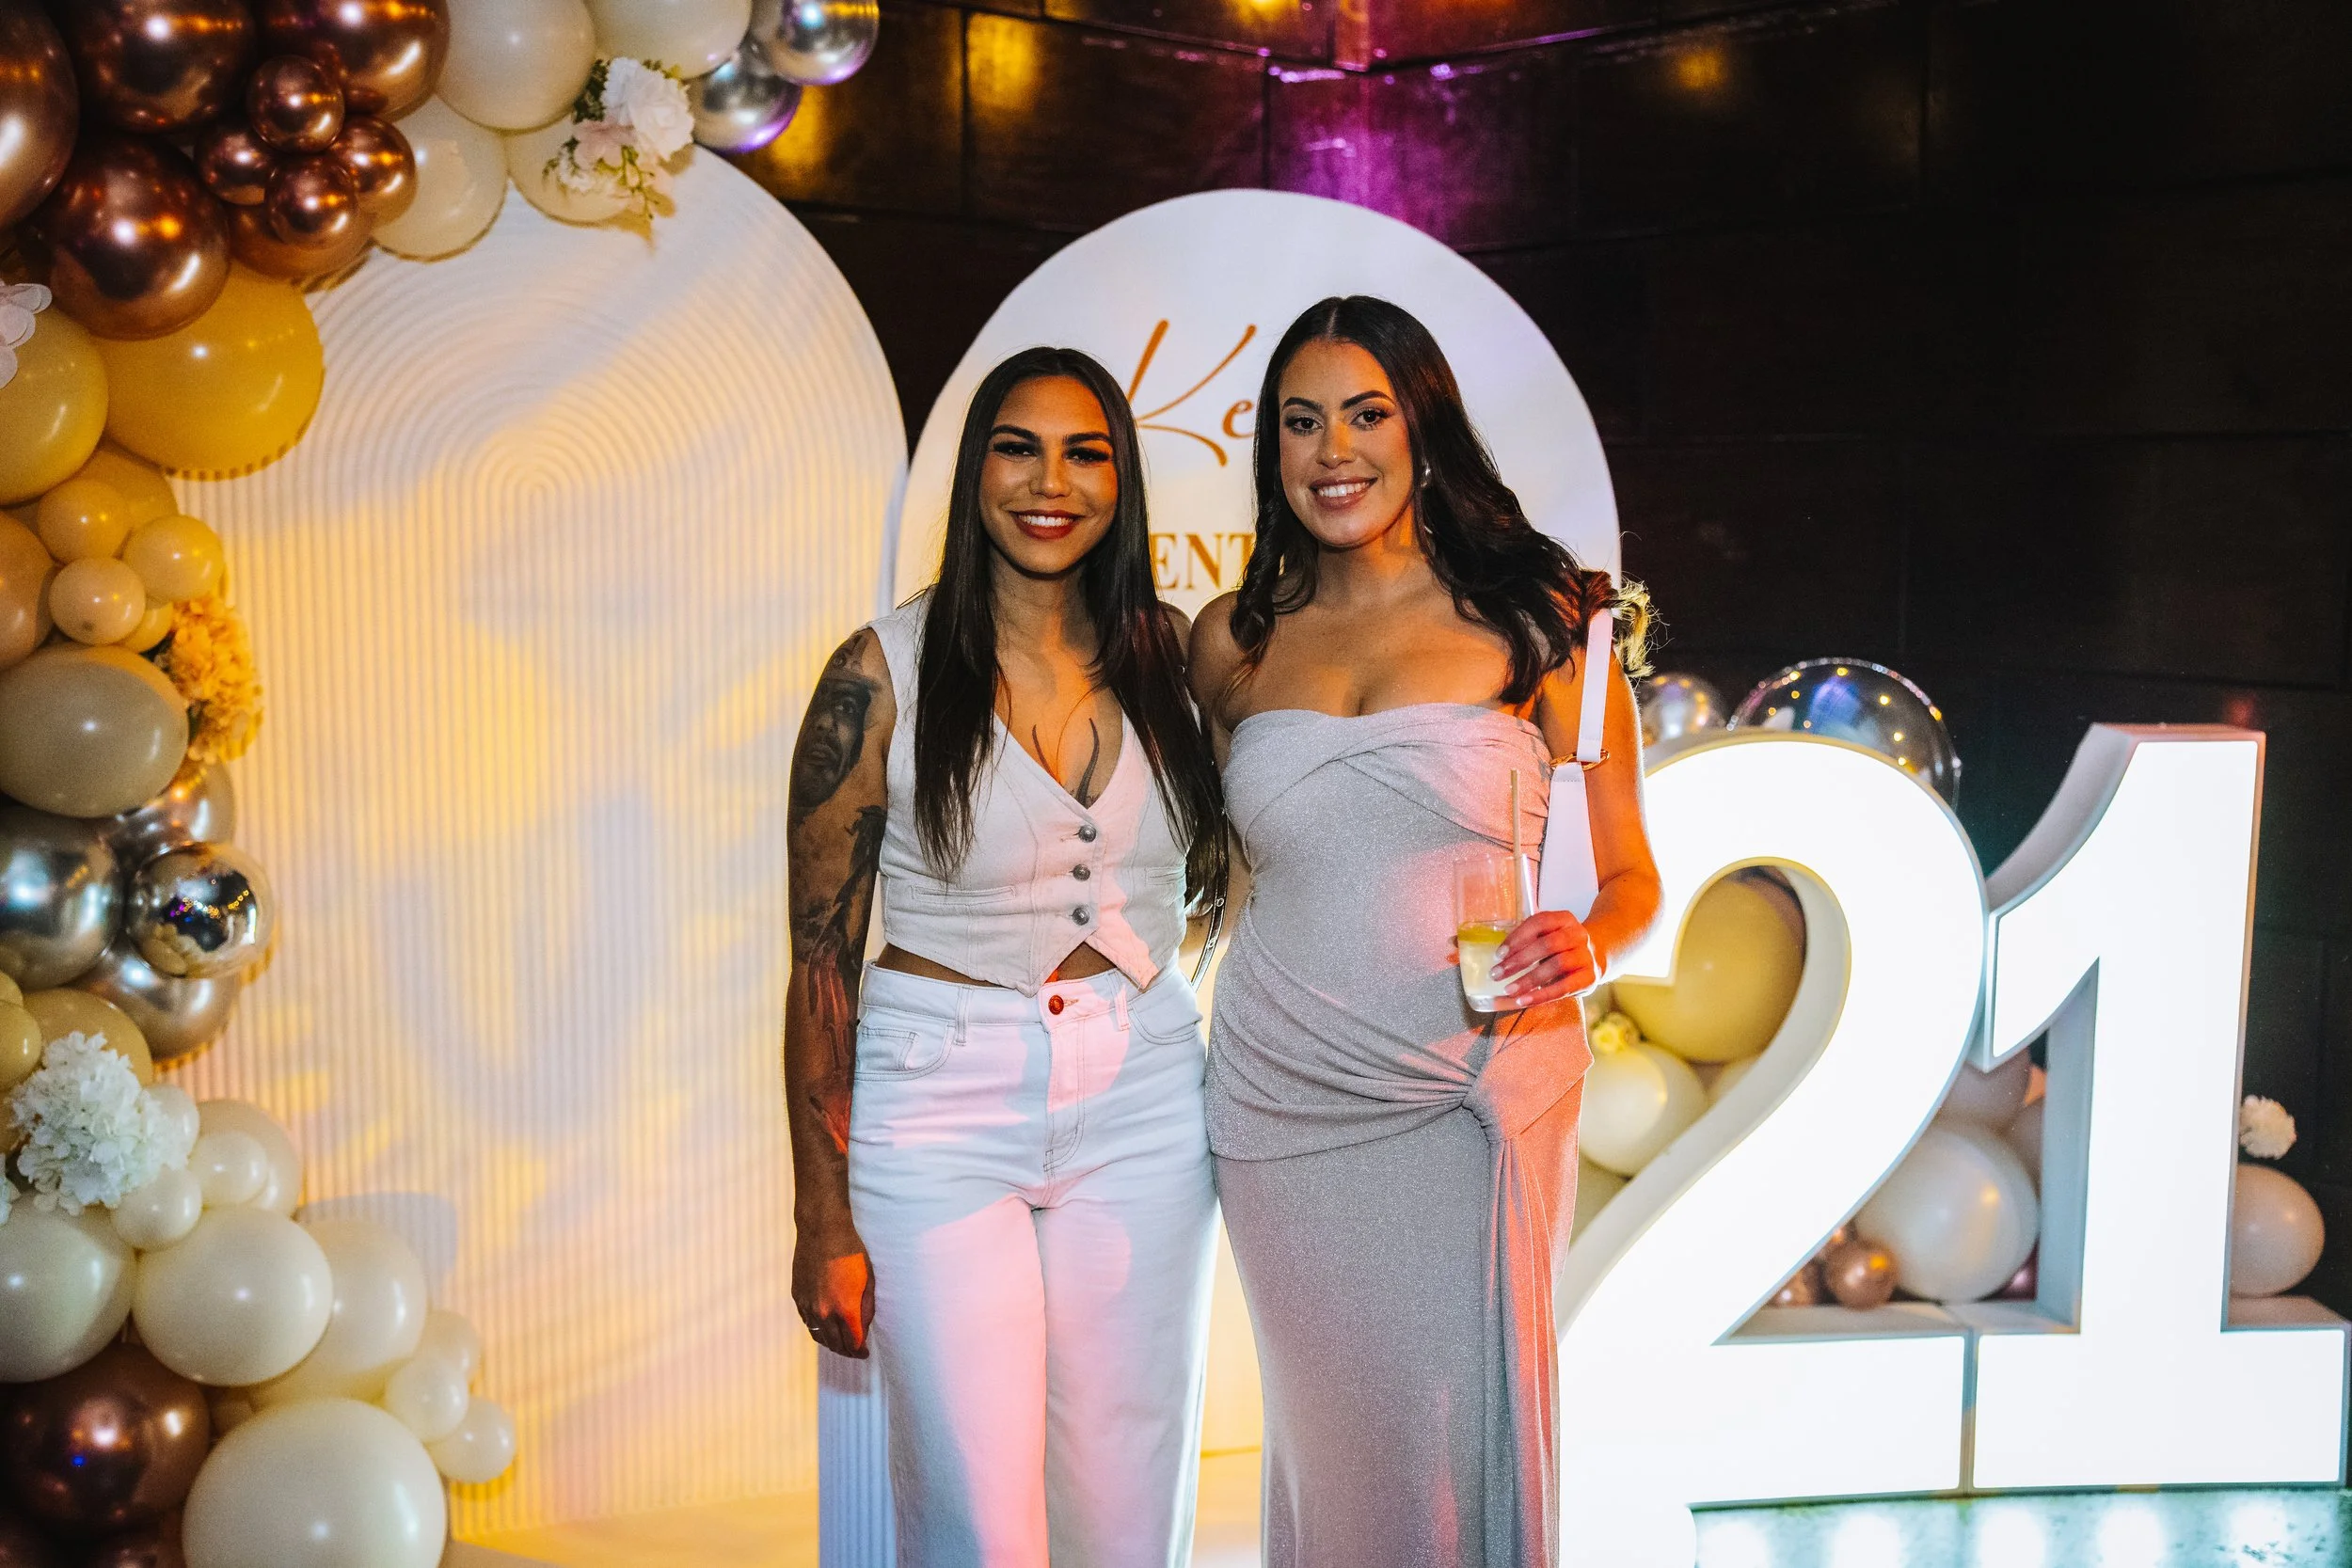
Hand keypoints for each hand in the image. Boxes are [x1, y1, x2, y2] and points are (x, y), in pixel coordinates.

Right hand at [792, 1226, 874, 1358]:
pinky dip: (817, 1329)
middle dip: (847, 1351)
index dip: (860, 1351)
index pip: (853, 1343)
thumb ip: (866, 1309)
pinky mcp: (797, 1296)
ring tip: (841, 1343)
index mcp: (845, 1309)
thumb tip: (863, 1329)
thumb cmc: (851, 1252)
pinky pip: (807, 1322)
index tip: (865, 1353)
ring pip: (819, 1336)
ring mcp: (808, 1305)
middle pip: (835, 1344)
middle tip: (855, 1351)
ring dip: (831, 1343)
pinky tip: (825, 1327)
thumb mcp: (868, 1280)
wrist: (822, 1231)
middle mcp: (824, 1312)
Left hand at [1495, 910, 1601, 1007]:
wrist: (1595, 957)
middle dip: (1519, 960)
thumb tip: (1497, 960)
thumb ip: (1527, 942)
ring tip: (1508, 989)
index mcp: (1565, 919)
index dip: (1517, 938)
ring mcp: (1586, 956)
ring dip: (1529, 979)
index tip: (1498, 955)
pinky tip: (1524, 1000)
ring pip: (1557, 965)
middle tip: (1497, 974)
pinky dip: (1541, 995)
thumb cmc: (1561, 947)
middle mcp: (1578, 935)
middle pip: (1548, 944)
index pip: (1539, 922)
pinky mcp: (1589, 977)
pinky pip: (1564, 987)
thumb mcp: (1548, 936)